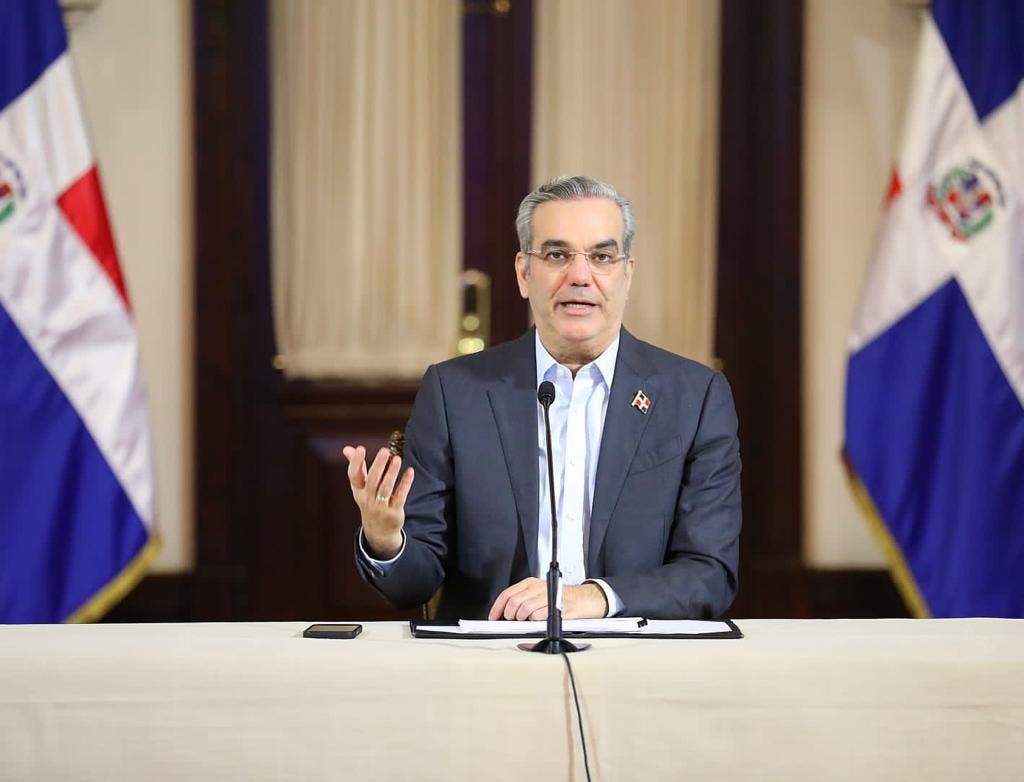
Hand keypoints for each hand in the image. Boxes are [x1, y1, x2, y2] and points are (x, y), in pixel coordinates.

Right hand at [343, 445, 413, 558]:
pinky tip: (410, 471)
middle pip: (372, 481)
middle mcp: (368, 499)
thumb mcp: (361, 487)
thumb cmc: (370, 502)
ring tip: (397, 459)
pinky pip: (400, 496)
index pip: (354, 476)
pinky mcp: (394, 512)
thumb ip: (357, 467)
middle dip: (378, 465)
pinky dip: (405, 484)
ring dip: (391, 473)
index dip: (356, 462)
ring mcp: (381, 507)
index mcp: (358, 491)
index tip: (360, 448)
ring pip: (386, 489)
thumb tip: (347, 448)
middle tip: (384, 451)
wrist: (379, 531)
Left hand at [487, 578, 608, 620]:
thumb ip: (521, 600)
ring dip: (523, 619)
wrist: (579, 600)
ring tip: (527, 620)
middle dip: (510, 615)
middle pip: (514, 602)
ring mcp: (546, 595)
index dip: (497, 608)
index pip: (507, 594)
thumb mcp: (536, 594)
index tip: (493, 617)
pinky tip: (538, 620)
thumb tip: (503, 614)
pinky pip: (538, 616)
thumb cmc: (556, 598)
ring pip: (524, 610)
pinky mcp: (556, 606)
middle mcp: (537, 587)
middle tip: (513, 620)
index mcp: (530, 583)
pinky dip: (535, 621)